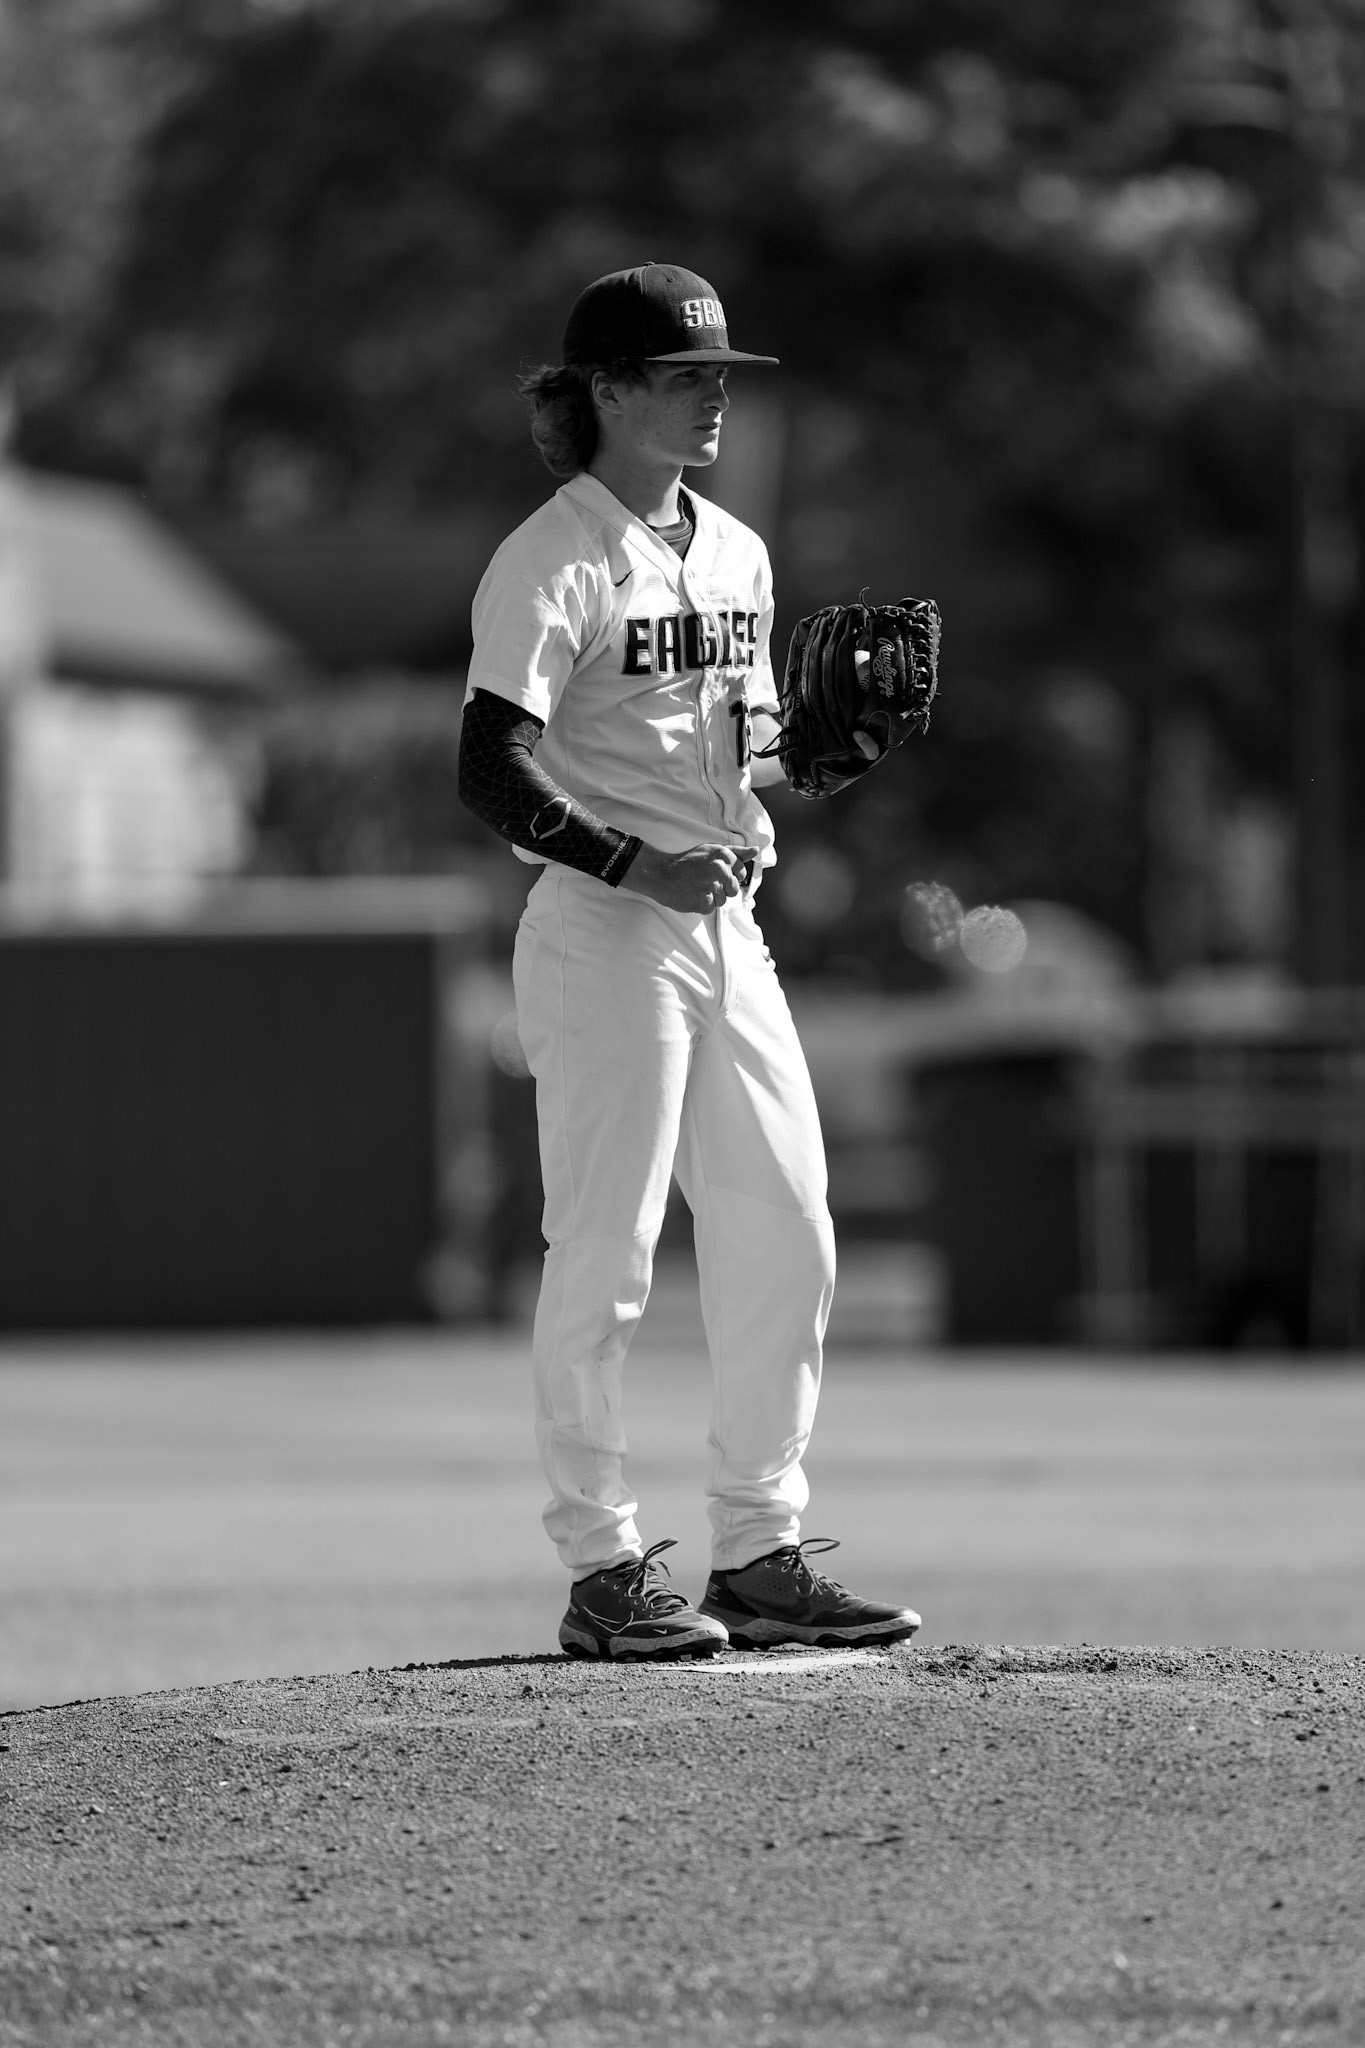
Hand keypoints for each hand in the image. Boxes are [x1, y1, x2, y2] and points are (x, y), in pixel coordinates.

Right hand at [622, 841, 758, 912]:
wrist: (661, 874)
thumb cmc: (688, 862)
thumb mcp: (712, 850)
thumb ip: (736, 852)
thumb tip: (756, 849)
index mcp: (722, 855)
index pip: (741, 873)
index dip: (731, 876)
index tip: (717, 874)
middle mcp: (718, 868)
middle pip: (734, 889)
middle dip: (723, 889)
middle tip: (706, 882)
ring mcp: (710, 885)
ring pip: (722, 901)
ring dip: (711, 898)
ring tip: (697, 888)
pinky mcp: (702, 901)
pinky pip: (710, 909)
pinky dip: (701, 905)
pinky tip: (692, 895)